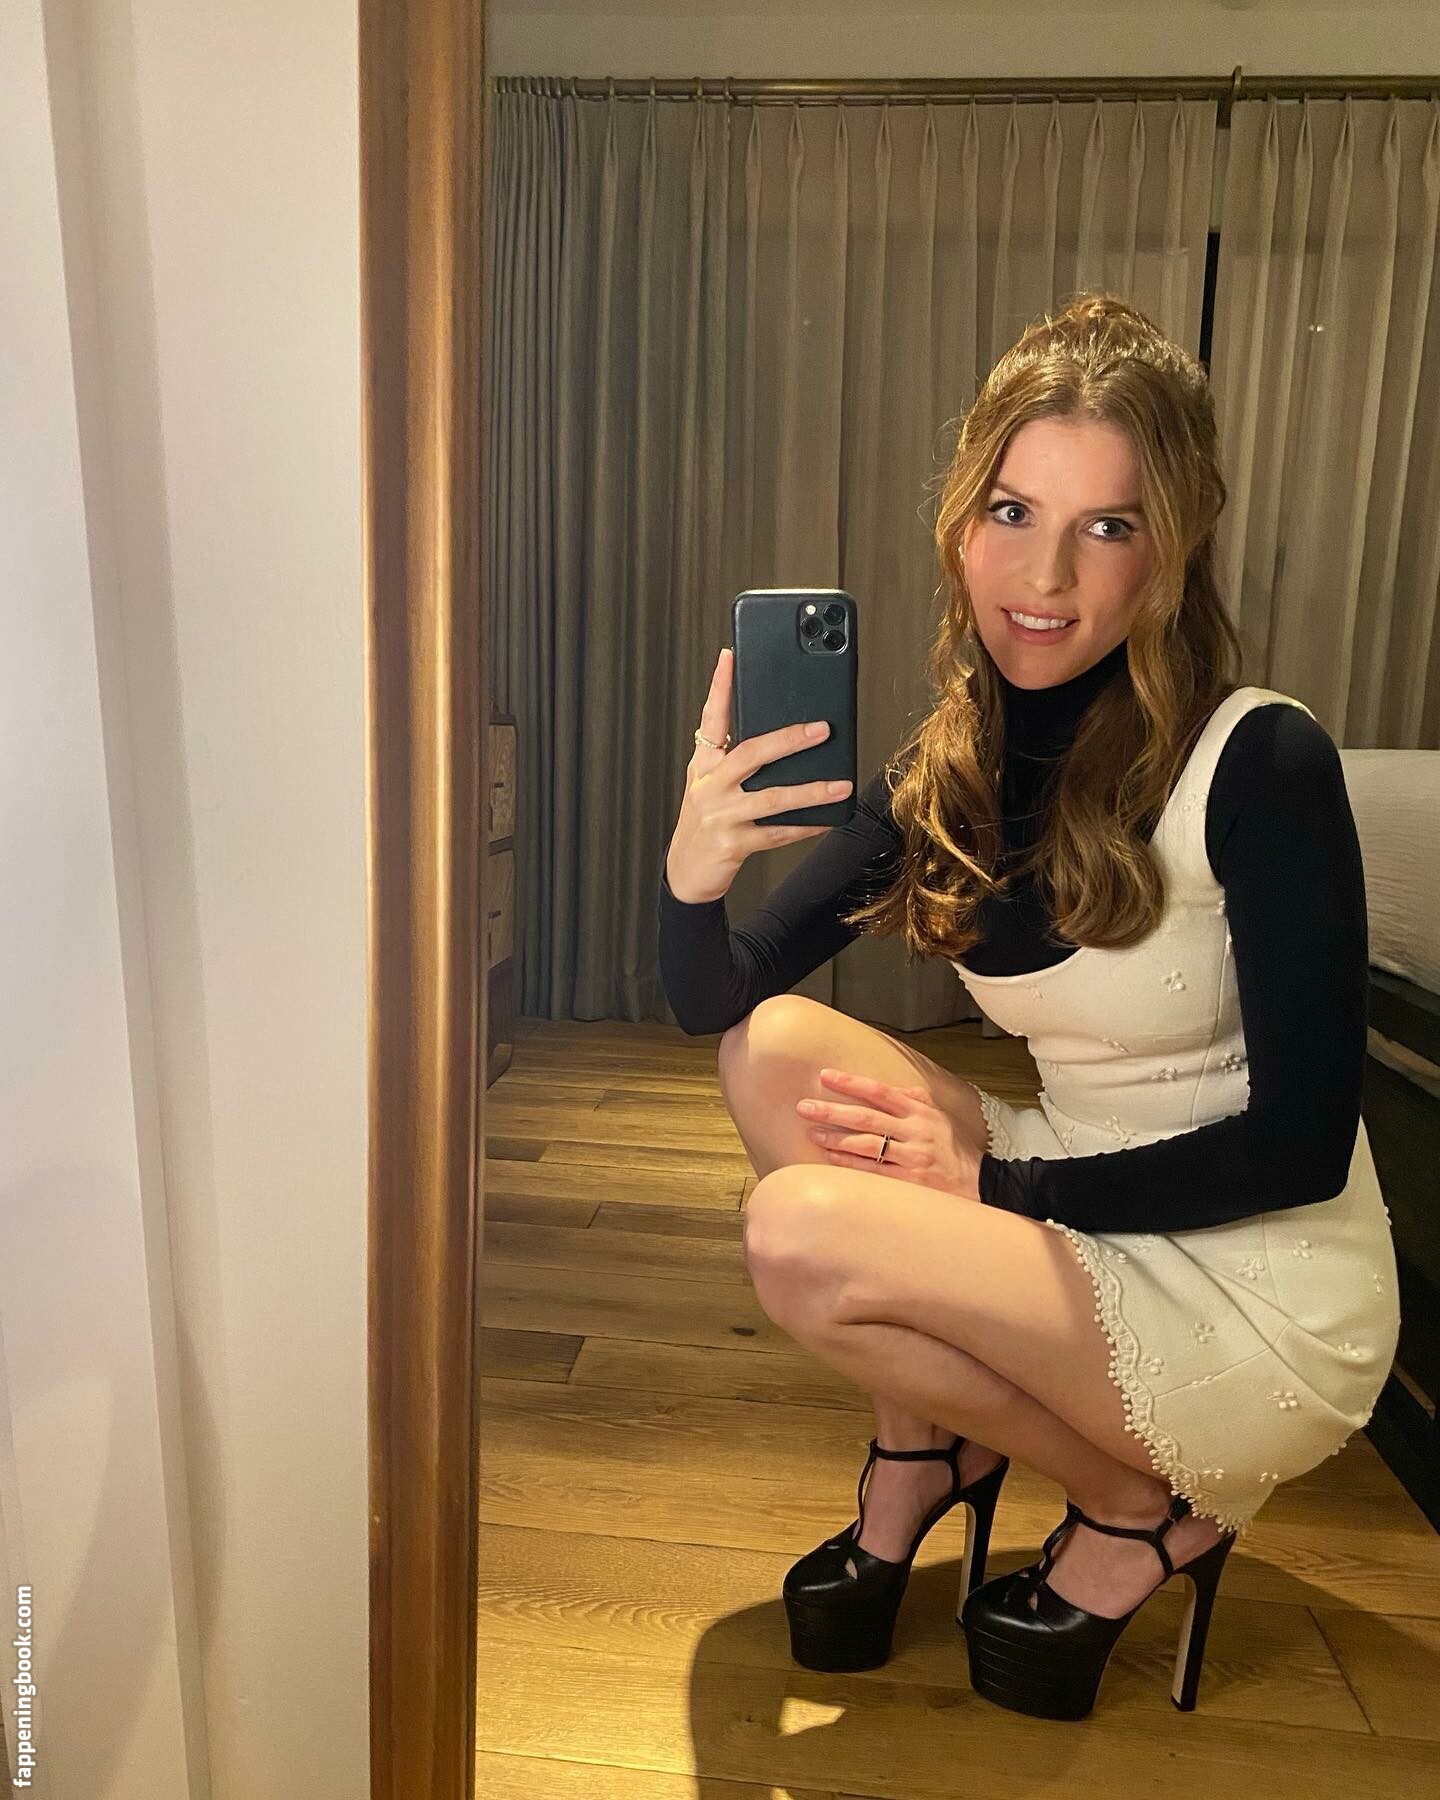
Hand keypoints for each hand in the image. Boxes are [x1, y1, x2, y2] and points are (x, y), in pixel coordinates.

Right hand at [664, 647, 852, 904]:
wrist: (685, 872)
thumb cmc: (706, 821)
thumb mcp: (711, 784)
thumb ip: (733, 758)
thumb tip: (783, 736)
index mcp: (704, 764)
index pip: (711, 718)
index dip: (720, 686)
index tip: (730, 655)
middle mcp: (709, 786)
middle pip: (750, 753)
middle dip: (789, 739)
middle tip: (822, 728)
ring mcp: (720, 815)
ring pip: (771, 797)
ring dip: (810, 791)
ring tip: (839, 784)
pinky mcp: (733, 844)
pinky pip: (777, 833)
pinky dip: (805, 826)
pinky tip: (827, 818)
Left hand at [796, 1069, 984, 1199]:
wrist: (978, 1184)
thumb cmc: (952, 1149)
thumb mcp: (938, 1116)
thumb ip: (912, 1099)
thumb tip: (886, 1087)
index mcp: (919, 1113)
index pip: (880, 1092)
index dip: (851, 1083)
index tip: (826, 1076)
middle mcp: (914, 1133)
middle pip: (866, 1118)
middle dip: (832, 1111)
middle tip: (805, 1107)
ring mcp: (911, 1158)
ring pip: (866, 1145)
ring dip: (835, 1138)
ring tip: (812, 1132)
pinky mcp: (908, 1182)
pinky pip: (872, 1171)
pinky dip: (849, 1163)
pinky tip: (830, 1157)